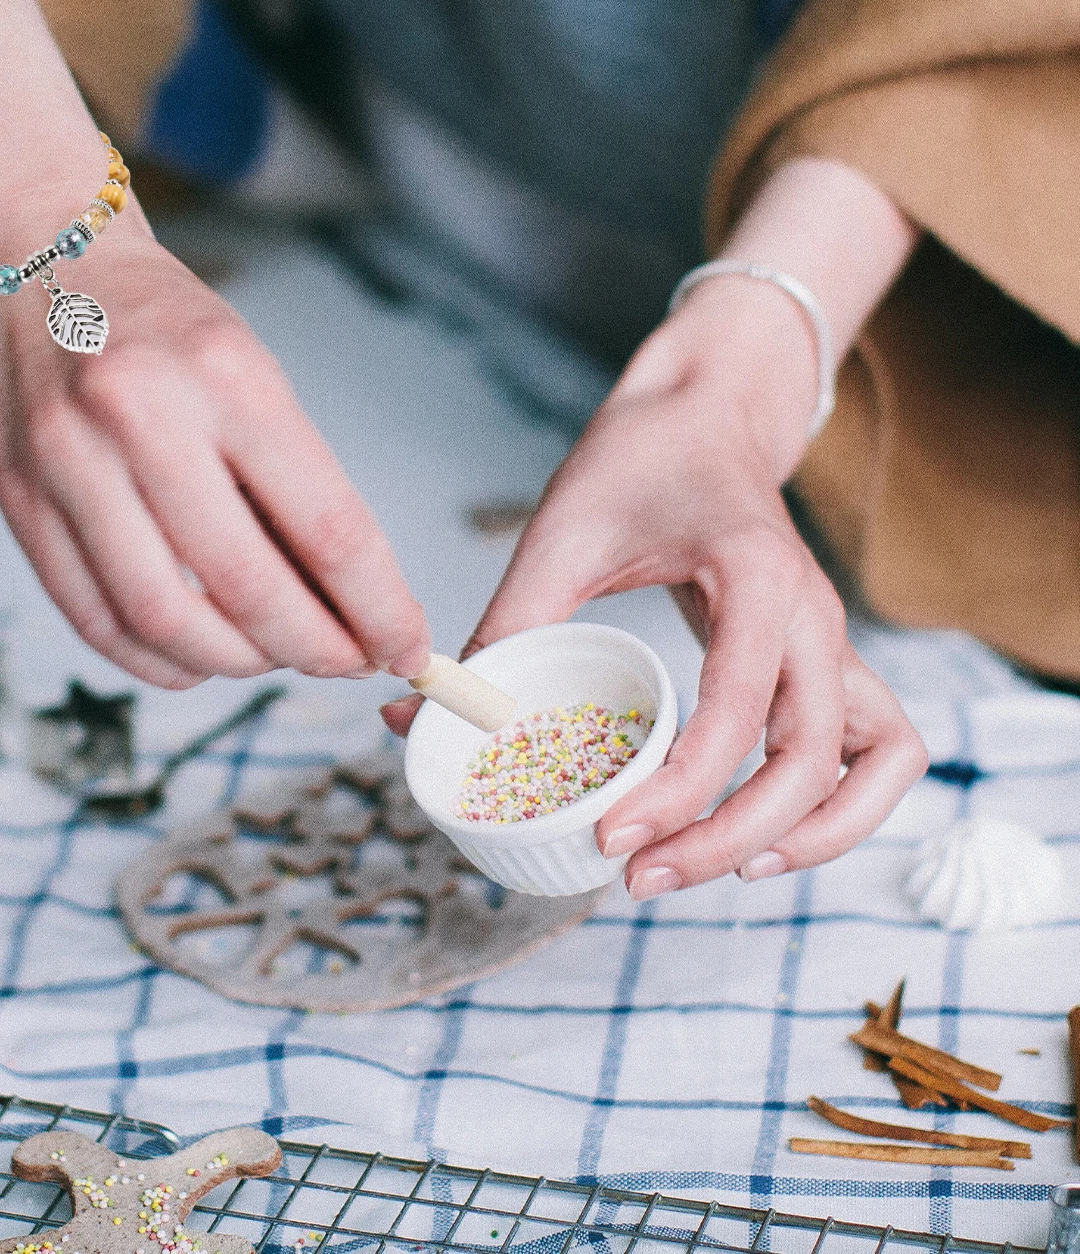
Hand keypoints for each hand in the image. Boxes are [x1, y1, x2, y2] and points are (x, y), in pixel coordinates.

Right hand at [0, 217, 430, 688]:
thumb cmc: (156, 317)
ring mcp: (68, 464)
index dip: (377, 607)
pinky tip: (194, 660)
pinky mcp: (18, 501)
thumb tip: (342, 603)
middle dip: (314, 649)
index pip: (326, 527)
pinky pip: (94, 619)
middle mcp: (140, 419)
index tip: (406, 646)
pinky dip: (155, 660)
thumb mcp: (245, 367)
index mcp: (223, 375)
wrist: (28, 252)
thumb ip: (285, 481)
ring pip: (165, 620)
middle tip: (346, 662)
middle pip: (247, 588)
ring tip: (268, 658)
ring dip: (234, 664)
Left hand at [381, 277, 926, 893]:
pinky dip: (844, 808)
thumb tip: (411, 714)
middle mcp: (812, 614)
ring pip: (876, 764)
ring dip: (812, 836)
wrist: (705, 414)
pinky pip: (879, 753)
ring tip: (717, 873)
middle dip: (730, 836)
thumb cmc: (637, 461)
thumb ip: (502, 627)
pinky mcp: (827, 658)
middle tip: (638, 875)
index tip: (607, 836)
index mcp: (754, 576)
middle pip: (812, 758)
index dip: (678, 790)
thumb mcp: (561, 534)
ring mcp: (833, 639)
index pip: (737, 710)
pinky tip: (766, 840)